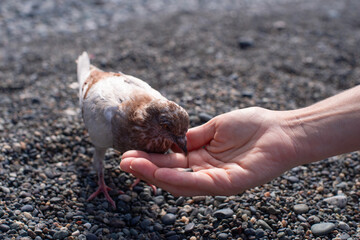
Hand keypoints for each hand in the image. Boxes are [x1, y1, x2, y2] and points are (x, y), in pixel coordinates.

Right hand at [120, 107, 299, 195]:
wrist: (281, 130)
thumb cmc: (252, 126)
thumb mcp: (214, 128)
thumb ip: (192, 137)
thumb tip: (171, 140)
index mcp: (202, 160)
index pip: (171, 163)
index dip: (151, 159)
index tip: (130, 152)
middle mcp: (206, 173)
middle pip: (171, 176)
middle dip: (146, 169)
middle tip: (124, 162)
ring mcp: (217, 181)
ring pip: (180, 183)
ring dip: (155, 176)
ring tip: (133, 166)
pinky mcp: (229, 184)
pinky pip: (199, 184)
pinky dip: (177, 180)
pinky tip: (159, 173)